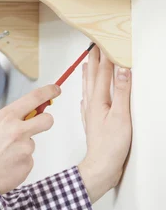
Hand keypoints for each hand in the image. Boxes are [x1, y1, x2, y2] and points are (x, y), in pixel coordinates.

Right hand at [0, 85, 59, 193]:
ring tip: (3, 156)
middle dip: (45, 120)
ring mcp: (25, 148)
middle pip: (47, 120)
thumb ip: (8, 121)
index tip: (55, 90)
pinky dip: (19, 163)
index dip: (48, 92)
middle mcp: (18, 131)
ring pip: (31, 144)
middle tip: (38, 124)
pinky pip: (28, 160)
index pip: (33, 99)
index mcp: (6, 118)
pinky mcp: (28, 164)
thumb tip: (24, 118)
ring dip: (21, 149)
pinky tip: (5, 166)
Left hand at [78, 46, 131, 202]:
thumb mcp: (121, 116)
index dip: (103, 58)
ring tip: (87, 65)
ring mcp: (90, 114)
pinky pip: (88, 101)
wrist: (101, 166)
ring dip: (89, 75)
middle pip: (92, 79)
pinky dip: (89, 93)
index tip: (102, 43)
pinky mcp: (92, 123)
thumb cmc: (111, 145)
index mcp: (98, 100)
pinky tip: (87, 95)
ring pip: (88, 89)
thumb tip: (122, 70)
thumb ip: (122, 92)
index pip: (101, 74)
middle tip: (93, 48)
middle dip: (94, 62)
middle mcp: (91, 105)